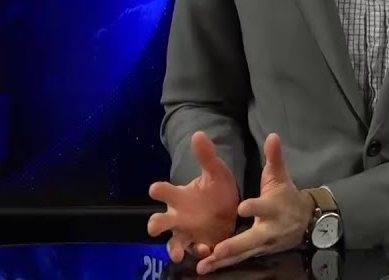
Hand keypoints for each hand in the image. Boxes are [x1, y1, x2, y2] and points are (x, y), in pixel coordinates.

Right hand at [148, 131, 240, 263]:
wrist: (233, 210)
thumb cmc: (217, 190)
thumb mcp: (217, 172)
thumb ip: (207, 156)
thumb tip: (198, 133)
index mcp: (180, 196)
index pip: (164, 191)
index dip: (158, 190)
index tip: (155, 188)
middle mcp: (178, 217)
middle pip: (159, 222)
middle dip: (156, 224)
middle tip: (155, 227)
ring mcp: (187, 233)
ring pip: (174, 244)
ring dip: (175, 249)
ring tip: (179, 254)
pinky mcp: (199, 245)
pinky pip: (195, 253)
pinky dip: (198, 254)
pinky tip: (206, 253)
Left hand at [196, 133, 315, 274]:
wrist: (306, 222)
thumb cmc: (287, 196)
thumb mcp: (281, 177)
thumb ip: (274, 158)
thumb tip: (272, 135)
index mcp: (274, 207)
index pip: (264, 207)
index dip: (254, 207)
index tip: (242, 208)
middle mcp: (268, 228)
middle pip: (252, 238)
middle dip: (235, 245)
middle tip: (218, 251)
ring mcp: (262, 244)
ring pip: (242, 253)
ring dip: (223, 260)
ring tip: (203, 265)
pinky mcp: (255, 252)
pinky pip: (238, 260)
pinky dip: (222, 265)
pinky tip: (204, 268)